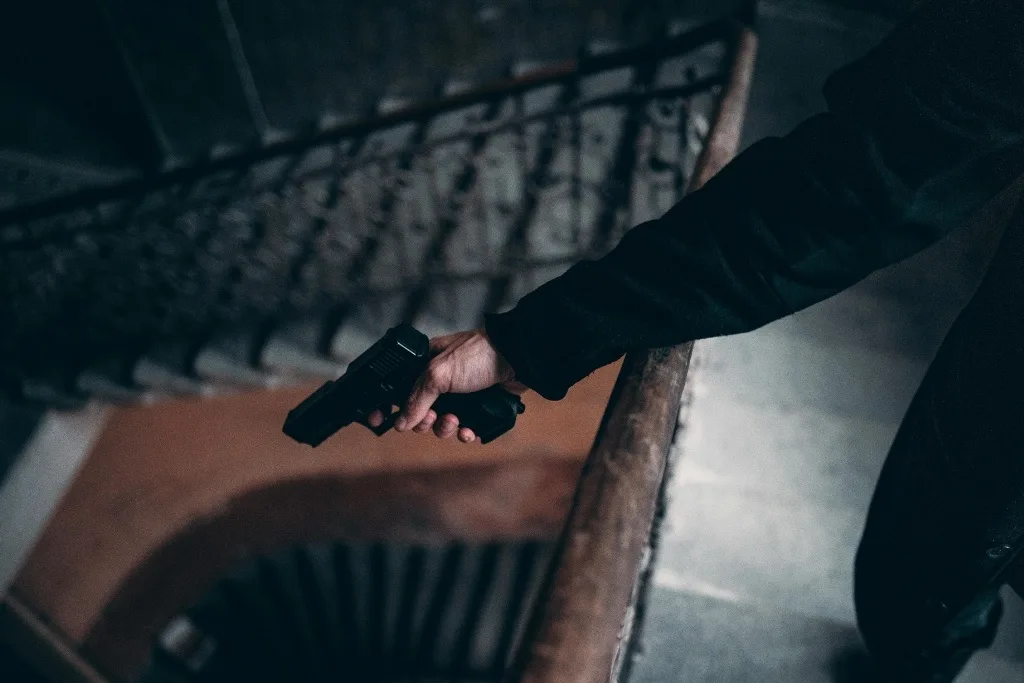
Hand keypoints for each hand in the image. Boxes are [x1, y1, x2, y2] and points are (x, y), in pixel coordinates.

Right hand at [367, 329, 523, 441]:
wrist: (518, 359)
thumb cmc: (478, 354)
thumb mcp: (438, 373)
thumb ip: (416, 399)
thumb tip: (401, 423)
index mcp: (426, 364)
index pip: (399, 388)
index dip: (389, 405)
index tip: (379, 420)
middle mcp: (441, 380)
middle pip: (419, 411)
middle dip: (424, 420)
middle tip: (433, 417)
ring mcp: (461, 394)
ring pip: (441, 422)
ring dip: (445, 428)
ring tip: (454, 421)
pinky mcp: (478, 406)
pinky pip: (464, 427)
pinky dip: (464, 432)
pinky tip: (468, 430)